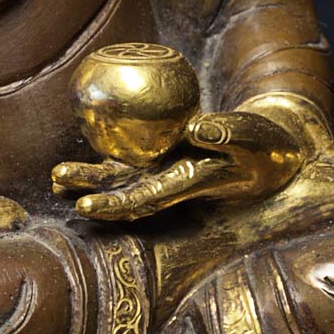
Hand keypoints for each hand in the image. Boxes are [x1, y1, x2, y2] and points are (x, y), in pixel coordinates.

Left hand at [52, 110, 303, 221]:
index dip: (115, 204)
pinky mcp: (170, 160)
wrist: (276, 151)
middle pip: (127, 192)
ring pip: (127, 180)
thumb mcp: (255, 137)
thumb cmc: (268, 145)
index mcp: (193, 184)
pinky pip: (135, 163)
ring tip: (56, 178)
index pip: (147, 198)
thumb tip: (194, 128)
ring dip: (93, 180)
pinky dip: (110, 162)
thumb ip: (229, 132)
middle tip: (57, 181)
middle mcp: (175, 183)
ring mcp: (171, 174)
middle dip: (92, 190)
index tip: (86, 204)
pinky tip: (86, 154)